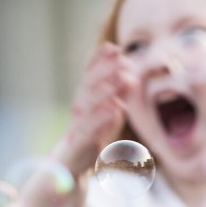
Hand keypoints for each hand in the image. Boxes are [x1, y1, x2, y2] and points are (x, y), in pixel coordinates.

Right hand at [56, 42, 134, 173]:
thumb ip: (119, 94)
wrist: (73, 159)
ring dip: (106, 89)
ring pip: (89, 103)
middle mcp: (79, 105)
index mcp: (85, 95)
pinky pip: (90, 128)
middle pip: (89, 83)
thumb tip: (132, 76)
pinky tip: (114, 108)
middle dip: (105, 69)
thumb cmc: (94, 130)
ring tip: (121, 78)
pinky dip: (102, 117)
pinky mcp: (80, 140)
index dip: (99, 58)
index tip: (114, 47)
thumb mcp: (109, 109)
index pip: (90, 72)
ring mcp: (78, 122)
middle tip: (121, 58)